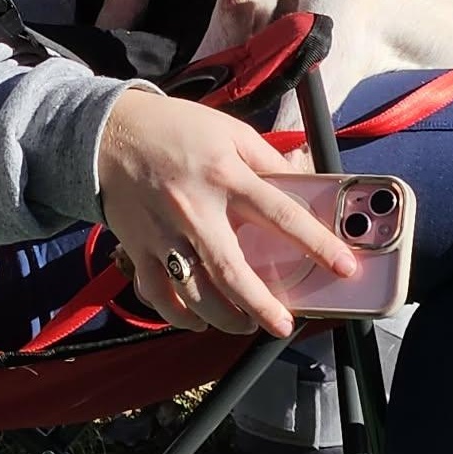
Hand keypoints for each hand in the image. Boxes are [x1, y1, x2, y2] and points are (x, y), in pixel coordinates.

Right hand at [96, 88, 355, 337]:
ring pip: (196, 293)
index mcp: (223, 174)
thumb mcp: (228, 131)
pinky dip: (180, 316)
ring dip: (226, 318)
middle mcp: (194, 208)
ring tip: (245, 322)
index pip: (280, 213)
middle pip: (233, 271)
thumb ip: (267, 159)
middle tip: (284, 324)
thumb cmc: (173, 129)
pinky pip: (159, 294)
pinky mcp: (138, 247)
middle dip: (263, 306)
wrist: (108, 131)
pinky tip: (199, 319)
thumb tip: (304, 182)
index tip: (343, 266)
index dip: (317, 243)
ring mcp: (162, 232)